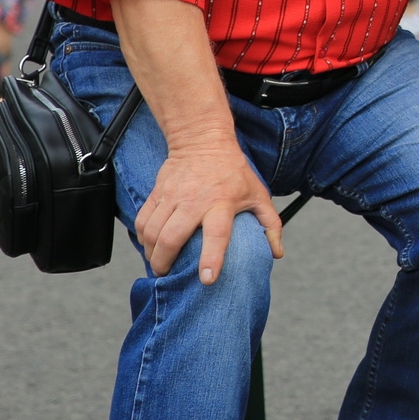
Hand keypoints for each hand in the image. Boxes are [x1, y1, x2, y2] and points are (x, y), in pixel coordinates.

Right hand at [133, 141, 282, 282]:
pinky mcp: (157, 193)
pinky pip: (142, 221)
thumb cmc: (234, 172)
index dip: (212, 258)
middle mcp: (194, 201)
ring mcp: (172, 197)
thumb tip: (277, 253)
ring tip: (158, 265)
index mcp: (222, 203)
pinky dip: (142, 238)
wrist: (203, 140)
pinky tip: (149, 246)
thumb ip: (270, 224)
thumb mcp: (258, 194)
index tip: (207, 279)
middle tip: (166, 276)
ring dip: (151, 253)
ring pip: (152, 232)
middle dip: (164, 262)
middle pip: (172, 238)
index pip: (217, 234)